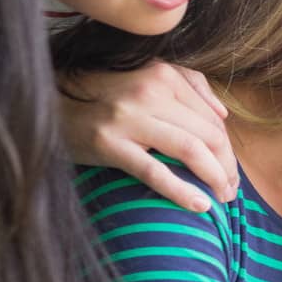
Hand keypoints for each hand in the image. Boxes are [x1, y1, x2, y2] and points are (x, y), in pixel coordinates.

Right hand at [58, 62, 238, 211]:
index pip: (212, 119)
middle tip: (232, 191)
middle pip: (207, 135)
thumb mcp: (146, 78)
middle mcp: (148, 91)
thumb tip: (223, 115)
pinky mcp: (108, 144)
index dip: (228, 149)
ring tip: (222, 198)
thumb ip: (189, 85)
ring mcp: (128, 118)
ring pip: (190, 150)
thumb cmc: (104, 96)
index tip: (232, 171)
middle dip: (227, 167)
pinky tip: (200, 206)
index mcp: (162, 75)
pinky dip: (182, 191)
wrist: (49, 106)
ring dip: (214, 178)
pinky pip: (155, 171)